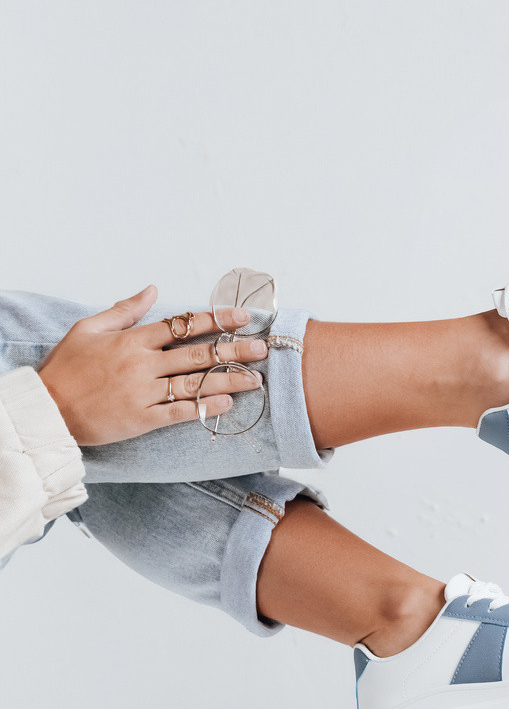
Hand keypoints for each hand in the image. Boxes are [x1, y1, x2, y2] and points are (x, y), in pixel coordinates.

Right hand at [37, 285, 267, 445]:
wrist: (47, 410)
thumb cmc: (66, 369)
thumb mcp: (89, 328)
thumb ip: (124, 310)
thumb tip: (152, 289)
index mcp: (132, 340)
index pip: (182, 324)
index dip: (216, 319)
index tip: (243, 317)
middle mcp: (142, 364)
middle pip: (197, 353)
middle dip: (234, 349)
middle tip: (262, 348)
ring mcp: (143, 392)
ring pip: (194, 382)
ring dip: (228, 379)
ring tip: (256, 378)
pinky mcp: (142, 418)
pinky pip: (179, 411)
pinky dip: (204, 407)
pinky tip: (227, 403)